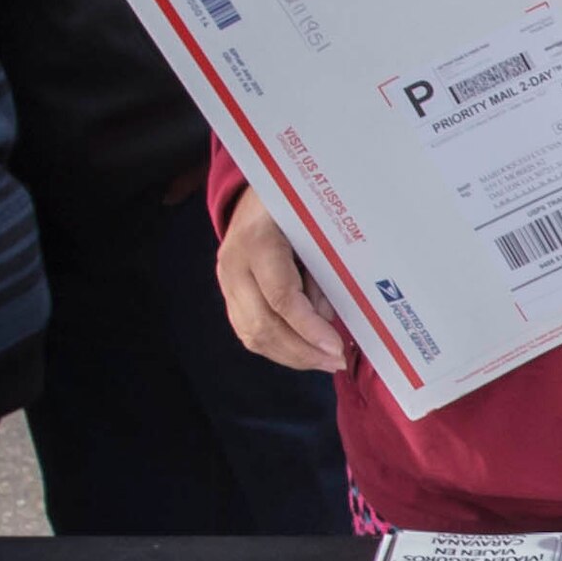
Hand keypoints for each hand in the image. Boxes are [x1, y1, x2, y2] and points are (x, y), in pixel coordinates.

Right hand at [214, 189, 349, 371]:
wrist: (254, 198)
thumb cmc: (293, 208)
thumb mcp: (313, 227)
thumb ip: (321, 269)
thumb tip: (326, 318)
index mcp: (257, 242)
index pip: (281, 297)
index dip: (309, 328)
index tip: (336, 347)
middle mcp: (234, 266)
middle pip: (263, 324)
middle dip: (303, 351)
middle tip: (335, 362)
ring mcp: (225, 283)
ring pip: (253, 335)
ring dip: (292, 356)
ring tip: (323, 362)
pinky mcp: (227, 296)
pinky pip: (248, 332)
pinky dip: (278, 349)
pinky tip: (303, 353)